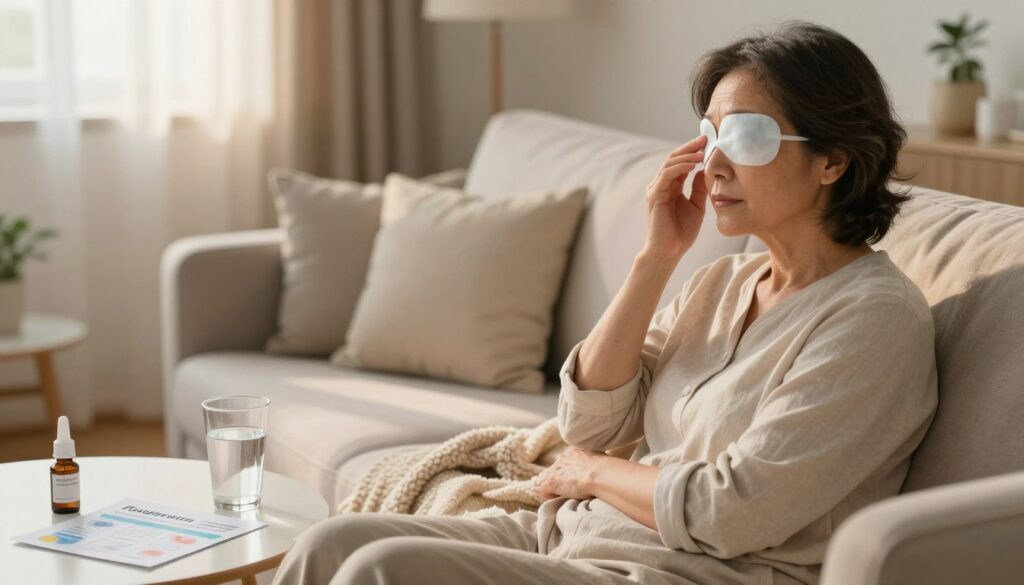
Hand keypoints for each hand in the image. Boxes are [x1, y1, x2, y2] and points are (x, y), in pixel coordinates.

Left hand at [537, 446, 605, 500]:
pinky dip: (550, 497)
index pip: (566, 462)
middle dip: (561, 480)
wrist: (601, 474)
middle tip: (571, 490)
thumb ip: (594, 464)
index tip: (575, 480)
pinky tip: (561, 501)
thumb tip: (600, 471)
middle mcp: (563, 458)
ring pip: (549, 480)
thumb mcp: (600, 461)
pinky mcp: (551, 482)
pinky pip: (544, 492)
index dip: (569, 473)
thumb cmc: (607, 470)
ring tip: (566, 497)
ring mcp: (555, 470)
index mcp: (574, 451)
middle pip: (556, 470)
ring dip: (556, 489)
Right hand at [642, 134, 709, 261]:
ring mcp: (655, 190)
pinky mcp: (654, 196)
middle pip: (674, 158)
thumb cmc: (681, 233)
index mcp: (671, 187)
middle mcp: (661, 185)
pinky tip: (693, 164)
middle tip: (706, 138)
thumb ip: (698, 189)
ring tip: (702, 151)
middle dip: (690, 147)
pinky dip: (679, 167)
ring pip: (669, 164)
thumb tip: (703, 171)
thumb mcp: (696, 206)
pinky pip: (666, 176)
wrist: (669, 252)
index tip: (709, 142)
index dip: (693, 151)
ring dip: (686, 155)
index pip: (681, 163)